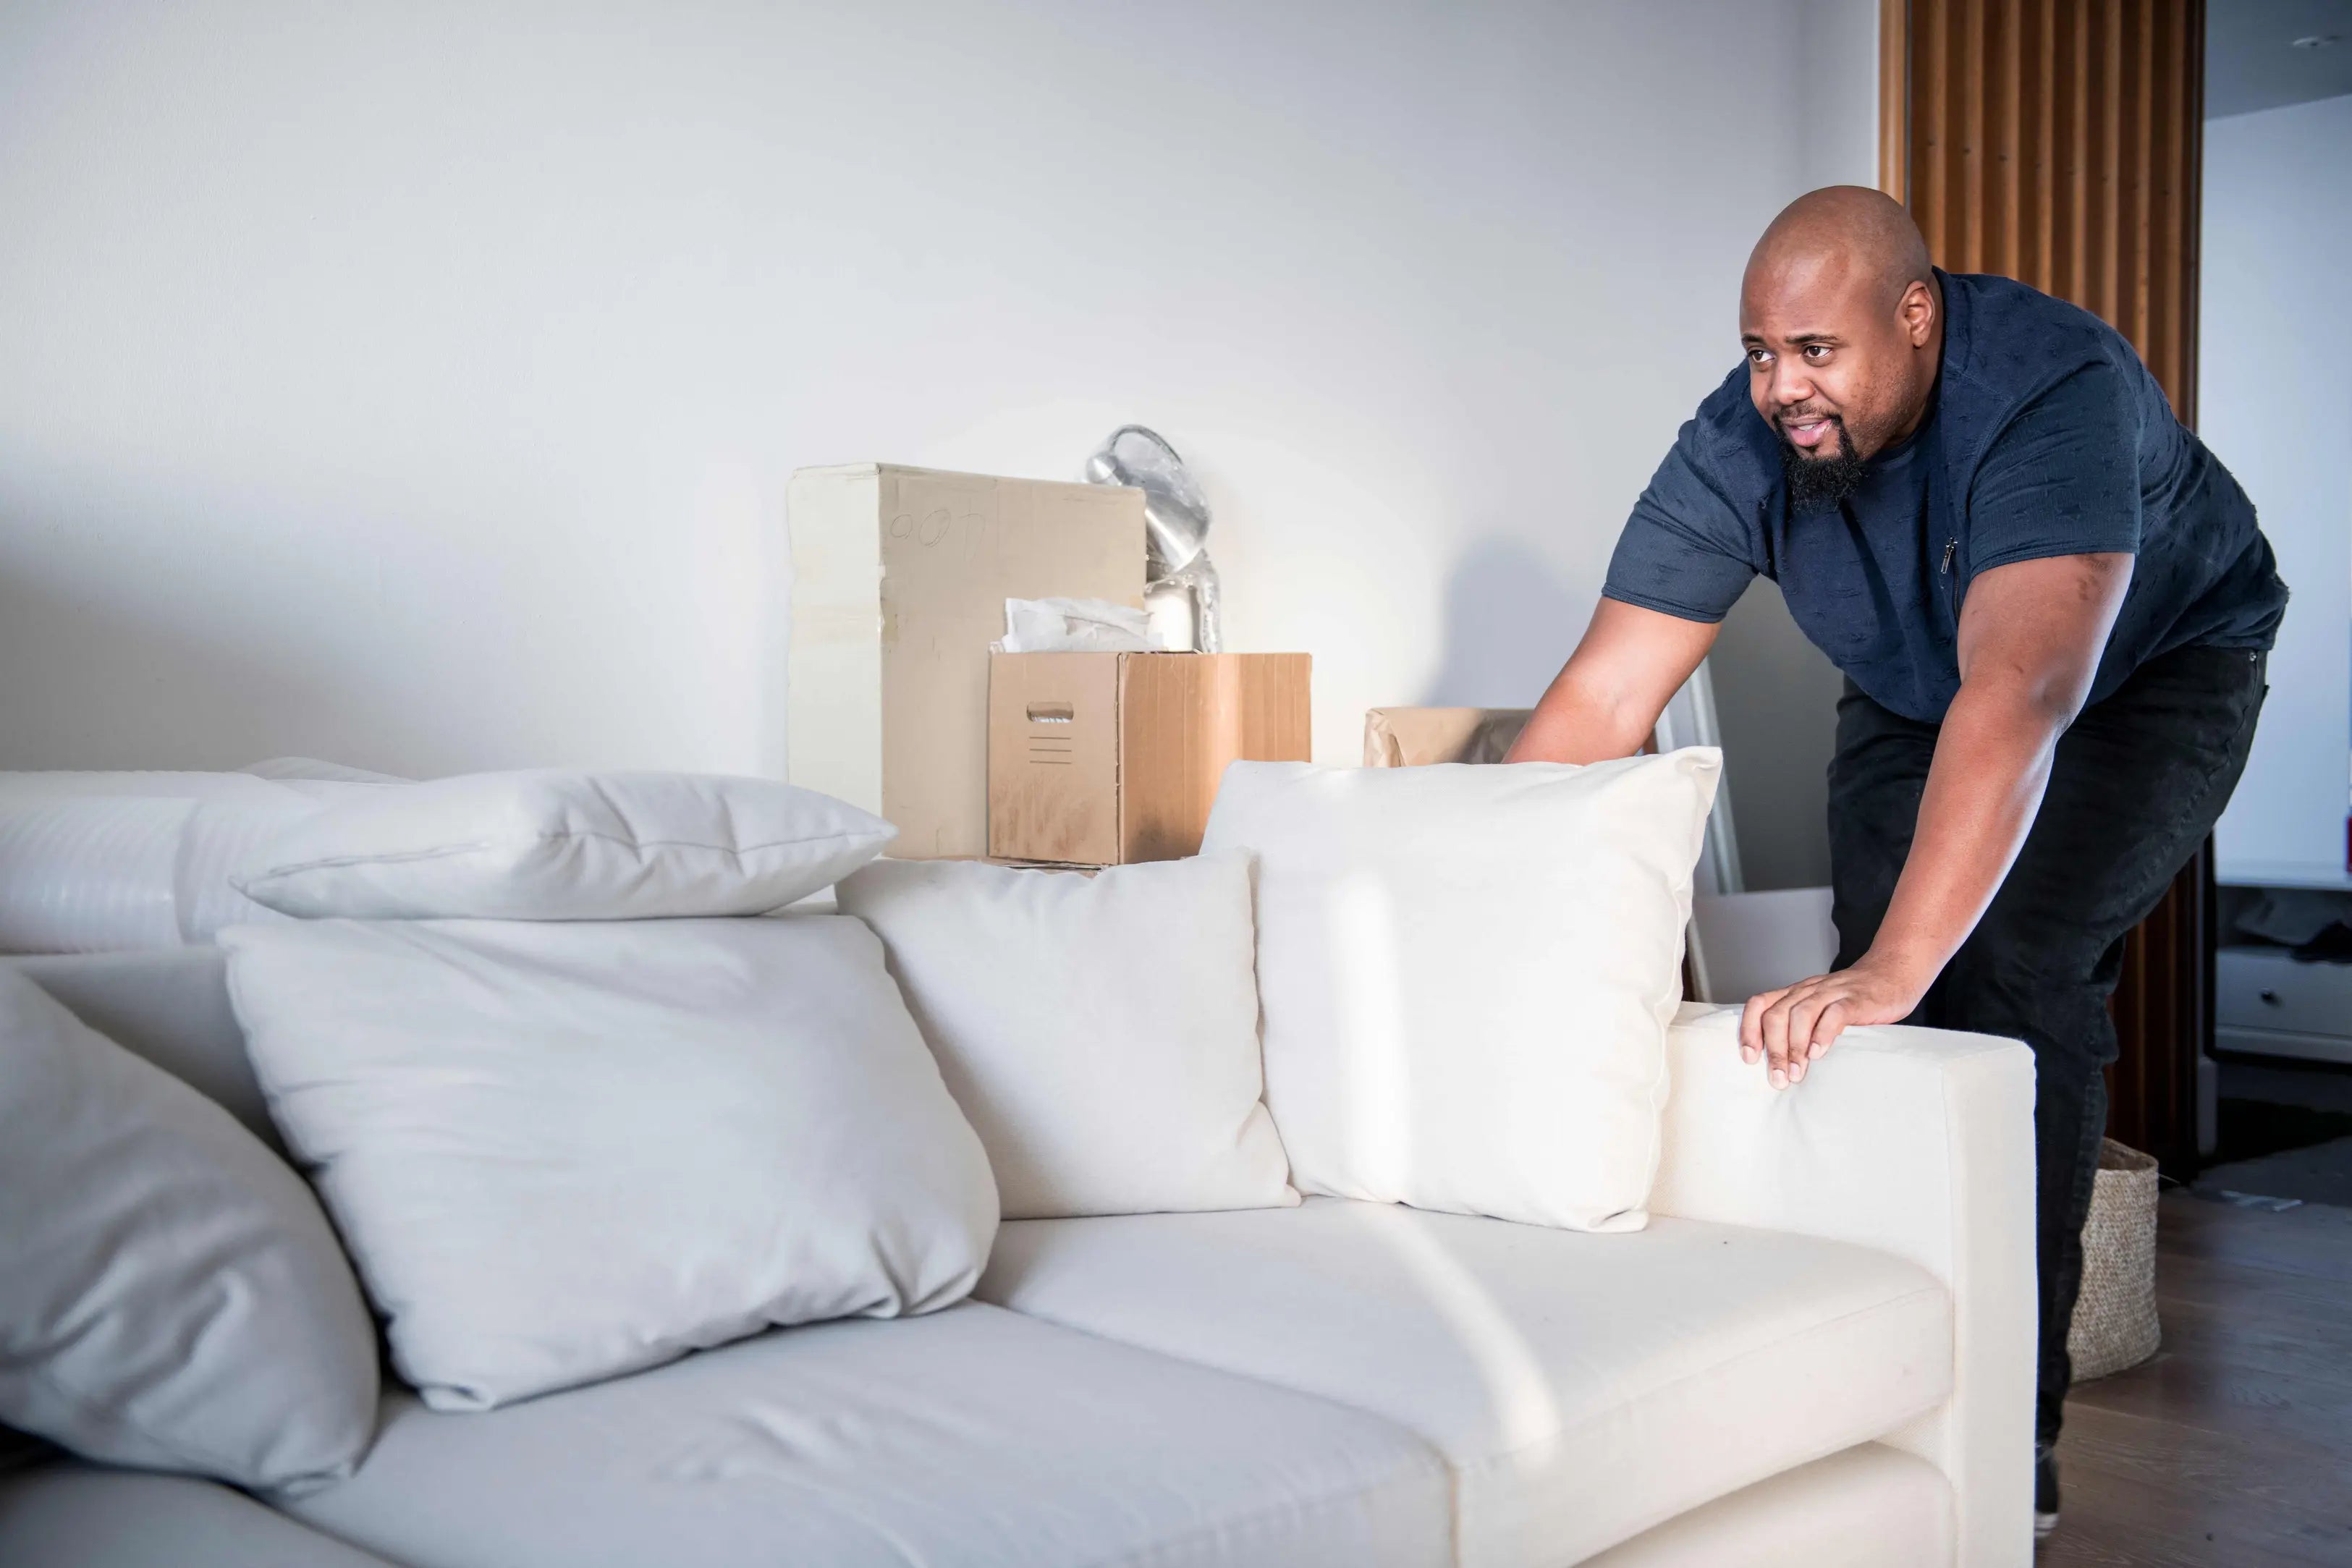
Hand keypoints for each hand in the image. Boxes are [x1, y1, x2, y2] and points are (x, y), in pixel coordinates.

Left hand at [1739, 956, 1931, 1089]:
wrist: (1893, 973)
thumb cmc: (1854, 998)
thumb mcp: (1821, 1008)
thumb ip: (1803, 1027)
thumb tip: (1783, 1065)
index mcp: (1795, 993)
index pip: (1759, 1004)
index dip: (1749, 1030)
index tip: (1749, 1059)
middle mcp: (1808, 990)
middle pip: (1776, 1014)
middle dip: (1773, 1049)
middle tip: (1778, 1078)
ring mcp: (1832, 992)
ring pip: (1800, 1014)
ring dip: (1794, 1046)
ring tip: (1797, 1073)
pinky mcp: (1856, 999)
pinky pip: (1834, 1013)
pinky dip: (1823, 1034)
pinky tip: (1819, 1053)